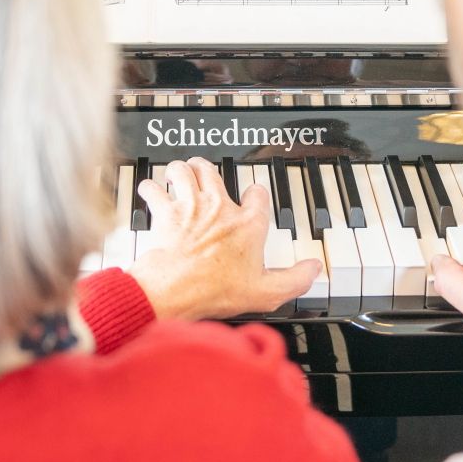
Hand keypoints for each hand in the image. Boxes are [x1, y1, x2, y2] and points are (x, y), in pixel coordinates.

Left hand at [128, 157, 321, 319]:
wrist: (176, 289)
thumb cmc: (215, 289)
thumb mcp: (266, 292)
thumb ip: (294, 279)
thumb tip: (312, 270)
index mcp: (248, 224)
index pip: (258, 194)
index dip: (256, 194)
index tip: (253, 196)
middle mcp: (220, 207)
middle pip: (213, 171)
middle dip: (207, 168)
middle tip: (203, 172)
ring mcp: (190, 206)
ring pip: (184, 170)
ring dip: (180, 170)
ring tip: (178, 173)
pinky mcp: (165, 212)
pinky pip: (154, 189)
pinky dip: (150, 188)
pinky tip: (150, 190)